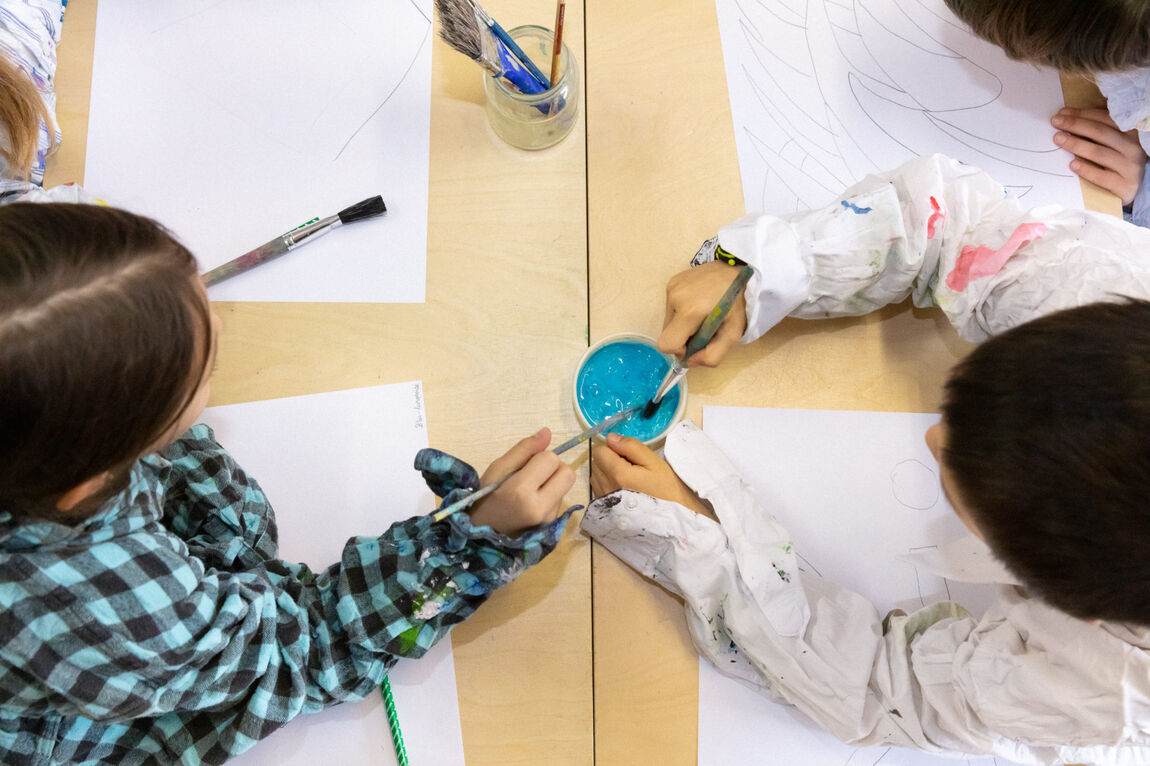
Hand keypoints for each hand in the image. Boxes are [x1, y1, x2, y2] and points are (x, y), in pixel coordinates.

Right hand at [469, 428, 575, 536]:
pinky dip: (550, 495)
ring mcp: (548, 519)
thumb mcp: (497, 469)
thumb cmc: (485, 498)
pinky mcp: (553, 525)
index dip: (540, 456)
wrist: (483, 535)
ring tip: (530, 490)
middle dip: (554, 468)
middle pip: (567, 473)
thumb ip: (524, 450)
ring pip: (565, 486)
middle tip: (534, 473)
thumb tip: (547, 432)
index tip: (525, 465)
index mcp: (521, 491)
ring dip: (552, 482)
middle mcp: (539, 507)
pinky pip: (560, 499)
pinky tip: (533, 502)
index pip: (551, 459)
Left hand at [590, 432, 713, 517]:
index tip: (628, 456)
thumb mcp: (654, 463)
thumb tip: (611, 438)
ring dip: (607, 473)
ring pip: (596, 476)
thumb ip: (631, 447)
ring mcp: (604, 501)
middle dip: (610, 460)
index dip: (613, 449)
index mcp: (618, 474)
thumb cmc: (667, 489)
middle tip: (631, 468)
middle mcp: (606, 488)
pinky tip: (624, 490)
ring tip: (629, 480)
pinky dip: (607, 485)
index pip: (599, 451)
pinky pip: (598, 490)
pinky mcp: (605, 510)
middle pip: (596, 463)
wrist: (672, 521)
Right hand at [659, 260, 747, 367]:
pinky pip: (671, 307)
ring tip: (702, 313)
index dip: (679, 351)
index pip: (666, 344)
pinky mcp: (673, 281)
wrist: (740, 271)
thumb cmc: (738, 304)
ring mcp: (672, 287)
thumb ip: (711, 356)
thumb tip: (690, 361)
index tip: (695, 343)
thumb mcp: (733, 336)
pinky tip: (698, 303)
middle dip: (683, 337)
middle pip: (667, 333)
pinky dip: (682, 311)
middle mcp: (675, 297)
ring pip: (669, 321)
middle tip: (703, 328)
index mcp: (690, 312)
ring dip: (683, 324)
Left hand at [1052, 107, 1146, 204]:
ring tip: (1058, 139)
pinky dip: (1086, 170)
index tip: (1062, 112)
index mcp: (1131, 133)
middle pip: (1100, 133)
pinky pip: (1102, 176)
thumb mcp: (1117, 140)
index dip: (1083, 114)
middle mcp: (1132, 147)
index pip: (1105, 118)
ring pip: (1099, 152)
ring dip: (1076, 144)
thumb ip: (1106, 123)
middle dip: (1075, 125)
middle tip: (1055, 122)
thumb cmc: (1120, 159)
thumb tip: (1092, 103)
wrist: (1135, 187)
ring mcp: (1130, 166)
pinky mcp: (1124, 185)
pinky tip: (1072, 164)